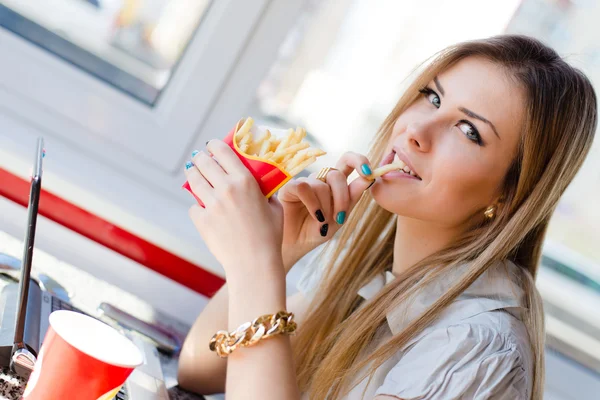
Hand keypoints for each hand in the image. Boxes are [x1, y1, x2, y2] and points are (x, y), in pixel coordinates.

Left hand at [184, 140, 283, 275]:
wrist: (254, 263)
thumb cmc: (270, 236)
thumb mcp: (274, 208)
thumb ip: (266, 193)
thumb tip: (262, 186)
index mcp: (245, 181)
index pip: (222, 151)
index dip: (214, 145)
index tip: (212, 146)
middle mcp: (226, 188)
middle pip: (203, 162)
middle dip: (199, 158)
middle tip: (199, 158)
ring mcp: (211, 205)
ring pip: (193, 180)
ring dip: (192, 174)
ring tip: (193, 172)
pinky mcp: (202, 220)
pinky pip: (194, 207)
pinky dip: (198, 206)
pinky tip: (203, 208)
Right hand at [278, 152, 373, 266]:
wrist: (294, 246)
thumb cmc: (315, 232)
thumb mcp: (339, 218)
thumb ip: (351, 199)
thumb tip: (368, 178)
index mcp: (335, 185)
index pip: (348, 162)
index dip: (360, 161)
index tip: (369, 174)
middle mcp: (320, 180)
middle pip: (336, 174)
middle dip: (342, 197)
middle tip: (340, 218)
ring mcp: (305, 182)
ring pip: (321, 185)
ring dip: (326, 207)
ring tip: (322, 223)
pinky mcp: (289, 188)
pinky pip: (304, 188)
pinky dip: (313, 204)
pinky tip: (316, 217)